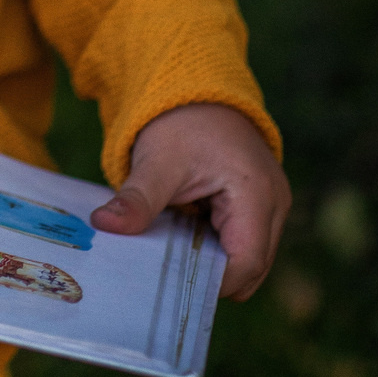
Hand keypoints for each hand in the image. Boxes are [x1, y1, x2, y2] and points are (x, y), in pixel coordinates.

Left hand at [90, 103, 289, 300]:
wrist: (193, 92)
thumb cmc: (179, 122)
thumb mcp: (155, 162)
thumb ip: (136, 200)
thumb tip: (103, 226)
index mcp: (257, 195)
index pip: (246, 263)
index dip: (211, 282)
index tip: (171, 284)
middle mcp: (274, 204)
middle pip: (252, 269)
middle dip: (212, 277)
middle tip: (167, 274)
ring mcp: (271, 206)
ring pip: (248, 259)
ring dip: (213, 262)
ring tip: (173, 249)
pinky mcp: (259, 206)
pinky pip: (241, 243)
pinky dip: (215, 247)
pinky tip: (183, 236)